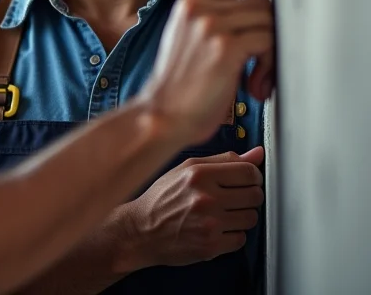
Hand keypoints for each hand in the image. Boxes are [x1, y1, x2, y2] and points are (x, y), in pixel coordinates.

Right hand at [119, 148, 264, 269]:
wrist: (143, 229)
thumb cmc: (163, 196)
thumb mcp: (187, 168)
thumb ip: (223, 160)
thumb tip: (257, 154)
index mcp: (199, 173)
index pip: (248, 171)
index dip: (253, 175)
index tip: (248, 179)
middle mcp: (206, 198)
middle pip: (254, 195)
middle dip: (249, 195)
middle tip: (234, 196)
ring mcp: (210, 224)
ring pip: (251, 218)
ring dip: (242, 215)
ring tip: (223, 212)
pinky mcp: (211, 246)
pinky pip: (241, 238)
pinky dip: (233, 234)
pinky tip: (217, 228)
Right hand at [138, 0, 274, 146]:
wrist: (161, 114)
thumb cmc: (178, 86)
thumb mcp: (190, 41)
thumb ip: (216, 20)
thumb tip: (255, 11)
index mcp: (190, 4)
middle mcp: (199, 8)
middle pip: (261, 1)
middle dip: (272, 32)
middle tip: (265, 64)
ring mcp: (211, 25)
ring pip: (268, 20)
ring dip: (273, 52)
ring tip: (258, 78)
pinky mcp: (225, 47)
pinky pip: (269, 42)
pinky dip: (271, 64)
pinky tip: (255, 84)